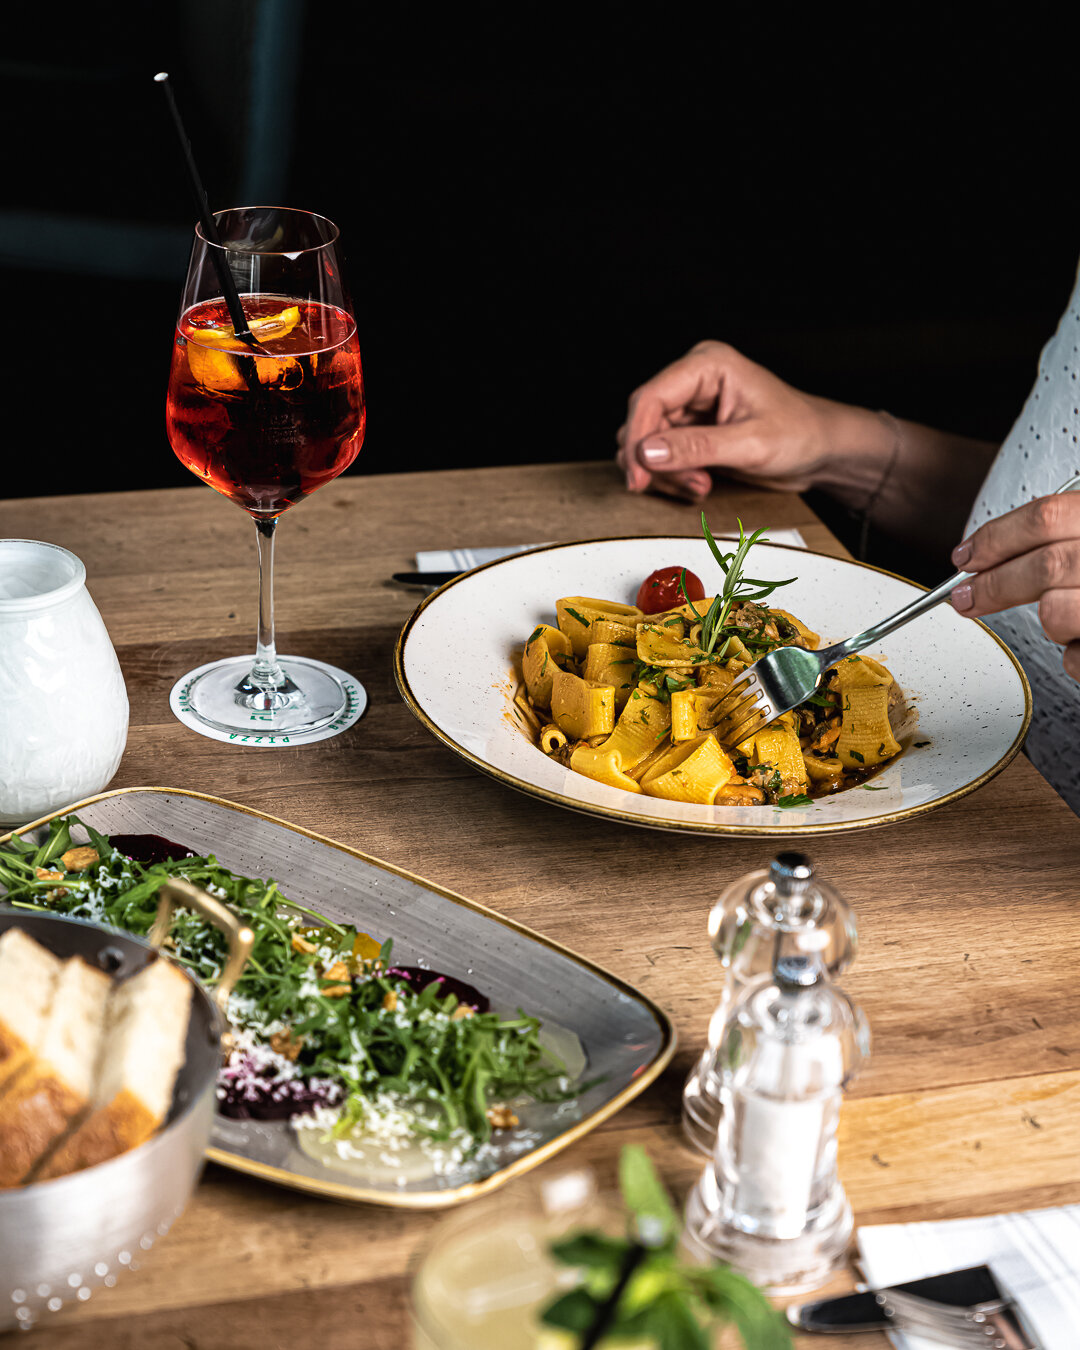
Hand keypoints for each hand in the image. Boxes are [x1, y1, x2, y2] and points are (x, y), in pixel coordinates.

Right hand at [615, 340, 872, 501]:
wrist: (822, 451)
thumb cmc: (801, 434)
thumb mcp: (751, 444)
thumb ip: (697, 448)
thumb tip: (648, 452)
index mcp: (708, 365)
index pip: (650, 398)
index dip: (639, 438)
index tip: (639, 474)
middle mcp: (693, 381)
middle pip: (645, 422)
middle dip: (657, 461)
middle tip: (686, 484)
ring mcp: (690, 406)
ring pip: (648, 443)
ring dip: (666, 473)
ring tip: (700, 485)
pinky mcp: (691, 431)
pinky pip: (661, 456)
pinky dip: (673, 477)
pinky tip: (698, 484)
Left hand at [951, 493, 1079, 677]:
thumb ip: (1059, 538)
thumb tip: (985, 556)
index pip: (1045, 517)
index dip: (995, 538)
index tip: (965, 557)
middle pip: (1043, 565)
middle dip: (994, 584)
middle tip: (965, 598)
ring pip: (1054, 613)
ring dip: (1047, 619)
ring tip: (1060, 617)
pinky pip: (1075, 658)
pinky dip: (1072, 656)